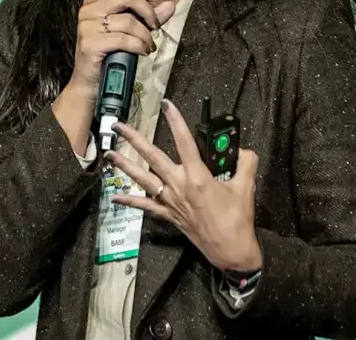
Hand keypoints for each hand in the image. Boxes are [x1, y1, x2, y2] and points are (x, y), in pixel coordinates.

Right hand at [53, 0, 174, 153]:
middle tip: (154, 26)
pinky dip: (139, 45)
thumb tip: (169, 5)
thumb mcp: (129, 31)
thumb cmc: (108, 54)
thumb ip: (148, 16)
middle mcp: (88, 10)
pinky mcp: (90, 44)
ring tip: (148, 44)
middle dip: (147, 11)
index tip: (152, 1)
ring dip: (146, 35)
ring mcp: (87, 26)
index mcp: (95, 1)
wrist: (89, 83)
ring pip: (128, 20)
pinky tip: (142, 52)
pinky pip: (123, 39)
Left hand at [106, 100, 262, 272]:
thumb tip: (245, 150)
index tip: (166, 104)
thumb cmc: (238, 219)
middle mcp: (179, 186)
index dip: (175, 121)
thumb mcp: (246, 187)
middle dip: (134, 140)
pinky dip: (130, 201)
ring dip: (124, 166)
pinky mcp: (169, 215)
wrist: (231, 251)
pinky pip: (146, 206)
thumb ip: (246, 163)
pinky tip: (115, 196)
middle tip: (119, 126)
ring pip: (143, 179)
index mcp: (197, 177)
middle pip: (152, 157)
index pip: (184, 142)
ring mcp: (171, 201)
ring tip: (109, 154)